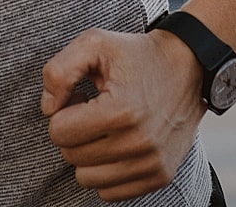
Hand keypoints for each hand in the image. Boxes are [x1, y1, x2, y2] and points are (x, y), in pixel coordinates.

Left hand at [40, 27, 204, 202]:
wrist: (187, 68)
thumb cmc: (135, 55)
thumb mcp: (93, 43)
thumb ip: (59, 71)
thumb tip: (48, 109)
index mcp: (120, 111)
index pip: (59, 132)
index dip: (62, 111)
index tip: (81, 96)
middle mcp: (138, 144)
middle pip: (71, 156)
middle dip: (74, 131)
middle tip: (92, 109)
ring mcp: (152, 164)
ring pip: (87, 179)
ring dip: (88, 153)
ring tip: (104, 126)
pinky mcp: (160, 177)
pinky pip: (110, 192)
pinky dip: (106, 171)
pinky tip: (116, 143)